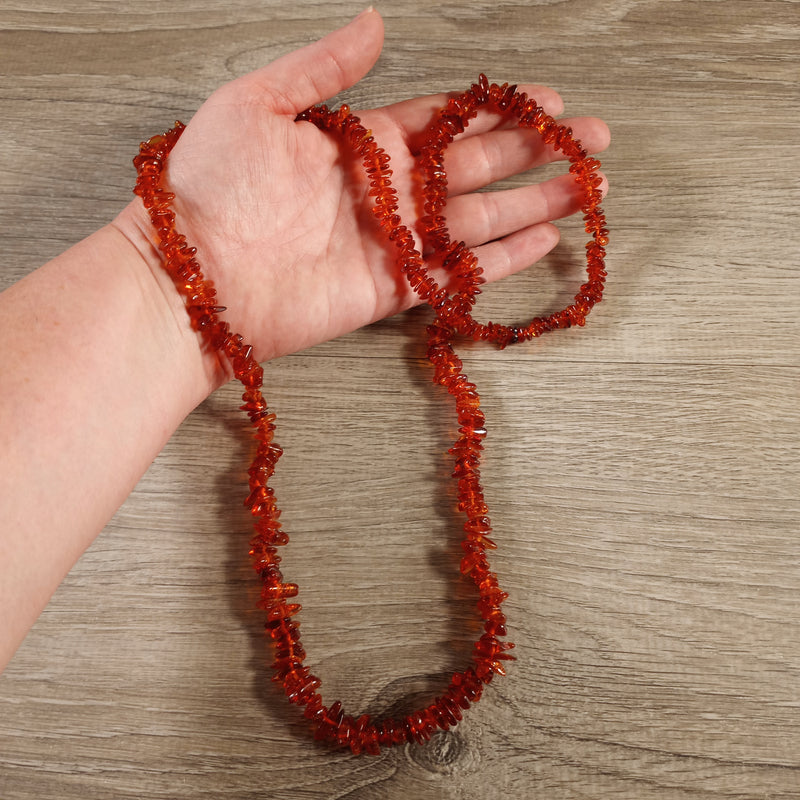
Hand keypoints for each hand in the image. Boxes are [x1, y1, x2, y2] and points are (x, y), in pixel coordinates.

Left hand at [114, 8, 609, 375]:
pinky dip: (501, 260)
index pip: (448, 121)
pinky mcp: (391, 290)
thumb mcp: (259, 101)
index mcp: (364, 142)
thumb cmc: (213, 186)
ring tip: (586, 189)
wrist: (194, 274)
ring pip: (481, 218)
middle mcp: (387, 190)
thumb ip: (323, 67)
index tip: (544, 102)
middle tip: (591, 141)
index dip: (498, 109)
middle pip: (479, 166)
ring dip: (536, 203)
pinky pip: (457, 271)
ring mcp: (393, 241)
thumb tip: (374, 23)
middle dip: (537, 152)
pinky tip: (540, 242)